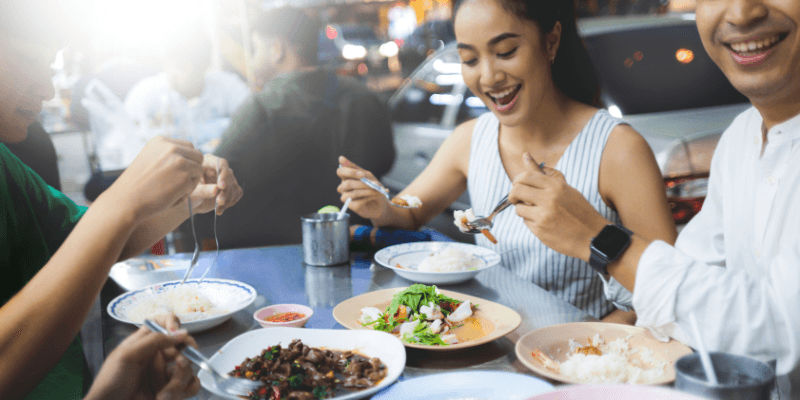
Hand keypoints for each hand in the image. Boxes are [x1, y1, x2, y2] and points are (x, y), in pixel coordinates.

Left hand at [84, 314, 200, 399]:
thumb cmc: (110, 381)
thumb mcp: (126, 355)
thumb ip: (154, 340)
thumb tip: (181, 333)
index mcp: (146, 342)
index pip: (165, 322)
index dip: (173, 323)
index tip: (175, 333)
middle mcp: (159, 355)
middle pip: (184, 345)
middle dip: (185, 355)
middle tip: (180, 364)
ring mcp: (166, 372)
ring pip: (188, 368)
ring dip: (178, 382)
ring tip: (162, 395)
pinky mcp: (172, 390)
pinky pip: (192, 385)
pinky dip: (184, 391)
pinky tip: (166, 397)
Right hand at [103, 136, 203, 220]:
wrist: (125, 201)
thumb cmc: (137, 185)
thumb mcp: (149, 159)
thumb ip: (166, 155)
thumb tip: (189, 156)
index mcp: (161, 141)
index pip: (188, 146)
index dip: (186, 161)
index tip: (175, 172)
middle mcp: (171, 148)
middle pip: (197, 156)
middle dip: (192, 169)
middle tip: (178, 183)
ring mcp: (179, 162)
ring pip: (199, 170)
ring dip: (190, 181)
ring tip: (172, 190)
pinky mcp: (185, 177)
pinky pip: (195, 185)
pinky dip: (186, 193)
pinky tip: (170, 197)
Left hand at [189, 154, 243, 214]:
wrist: (192, 202)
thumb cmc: (188, 194)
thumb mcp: (192, 193)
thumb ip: (203, 190)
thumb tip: (216, 189)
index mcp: (207, 162)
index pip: (221, 163)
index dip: (223, 174)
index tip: (221, 186)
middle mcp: (219, 168)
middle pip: (229, 176)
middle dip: (226, 191)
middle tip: (219, 201)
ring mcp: (226, 177)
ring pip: (234, 185)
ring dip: (228, 198)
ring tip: (218, 208)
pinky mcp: (231, 186)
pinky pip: (237, 192)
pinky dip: (230, 202)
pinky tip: (220, 208)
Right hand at [336, 156, 390, 219]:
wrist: (382, 202)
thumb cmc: (373, 187)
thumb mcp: (367, 175)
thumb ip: (355, 168)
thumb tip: (340, 158)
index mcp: (346, 177)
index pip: (340, 172)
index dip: (350, 172)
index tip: (361, 174)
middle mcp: (344, 187)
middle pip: (347, 183)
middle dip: (362, 183)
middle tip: (373, 183)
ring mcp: (346, 197)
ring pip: (353, 193)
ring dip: (368, 190)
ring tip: (379, 189)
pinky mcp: (352, 206)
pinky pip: (358, 201)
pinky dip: (370, 197)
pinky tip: (378, 195)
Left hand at [508, 152, 609, 261]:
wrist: (592, 237)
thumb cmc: (579, 210)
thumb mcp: (565, 188)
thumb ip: (544, 173)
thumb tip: (525, 155)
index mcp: (556, 186)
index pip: (526, 176)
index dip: (517, 180)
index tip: (518, 185)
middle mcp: (549, 199)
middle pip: (516, 190)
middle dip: (513, 194)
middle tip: (517, 198)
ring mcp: (544, 215)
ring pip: (518, 208)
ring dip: (523, 209)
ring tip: (536, 211)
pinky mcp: (540, 230)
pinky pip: (525, 222)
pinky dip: (531, 221)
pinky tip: (544, 223)